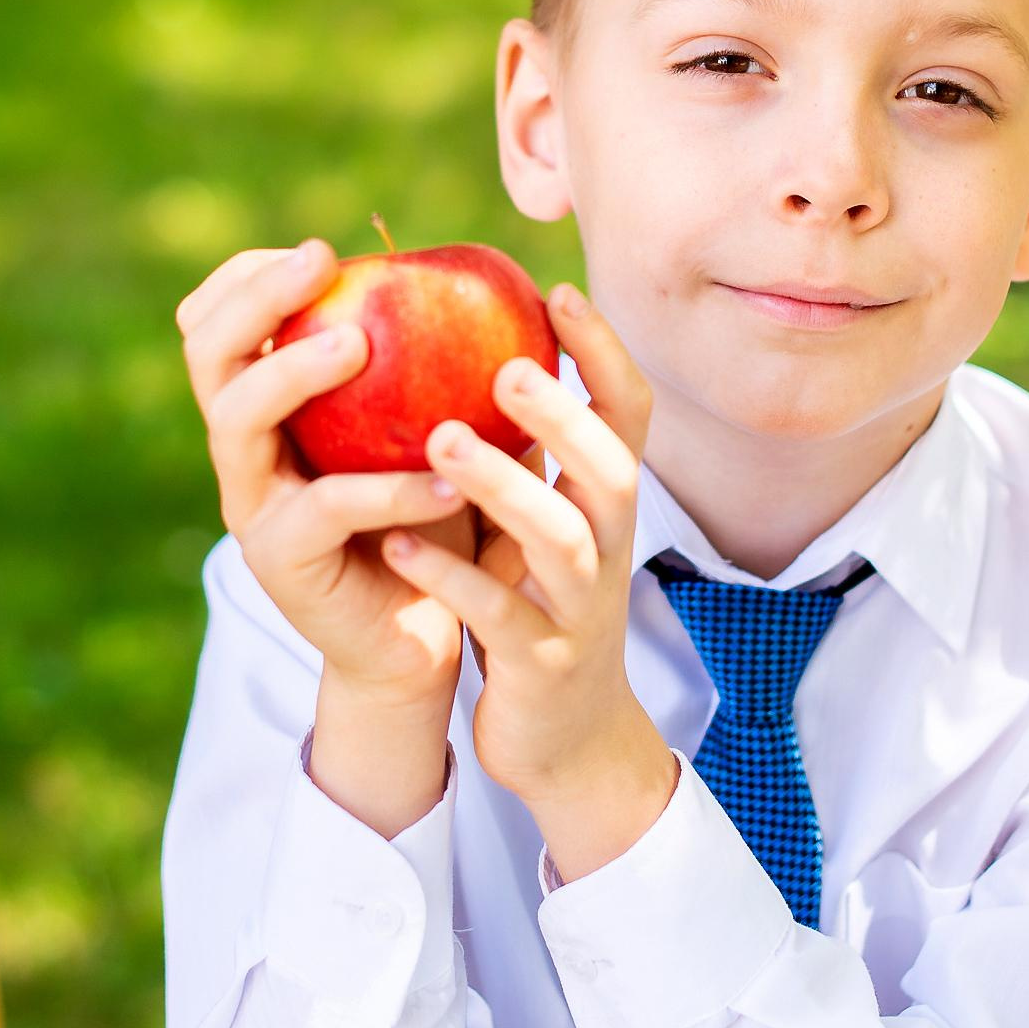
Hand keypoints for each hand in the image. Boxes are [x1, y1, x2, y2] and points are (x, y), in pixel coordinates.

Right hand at [176, 242, 469, 828]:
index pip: (219, 321)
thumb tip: (472, 268)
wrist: (416, 634)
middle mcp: (242, 449)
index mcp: (264, 405)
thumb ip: (419, 363)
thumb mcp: (418, 427)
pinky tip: (445, 477)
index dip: (249, 278)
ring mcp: (251, 505)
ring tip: (357, 345)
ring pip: (238, 420)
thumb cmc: (426, 513)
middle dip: (256, 299)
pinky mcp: (281, 562)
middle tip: (320, 261)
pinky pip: (325, 509)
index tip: (317, 249)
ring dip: (292, 372)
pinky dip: (387, 487)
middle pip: (208, 355)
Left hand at [378, 285, 677, 878]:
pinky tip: (399, 540)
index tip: (557, 289)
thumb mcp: (543, 518)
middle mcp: (607, 547)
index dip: (604, 353)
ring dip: (505, 484)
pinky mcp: (542, 663)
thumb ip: (528, 448)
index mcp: (605, 503)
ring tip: (439, 440)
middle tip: (507, 364)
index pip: (629, 414)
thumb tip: (480, 343)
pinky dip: (451, 575)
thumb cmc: (538, 603)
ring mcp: (579, 608)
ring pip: (561, 539)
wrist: (564, 737)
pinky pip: (500, 614)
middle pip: (611, 469)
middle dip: (564, 415)